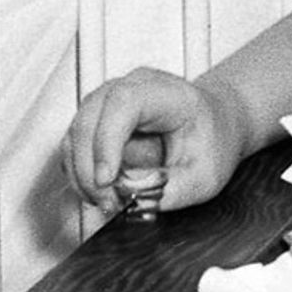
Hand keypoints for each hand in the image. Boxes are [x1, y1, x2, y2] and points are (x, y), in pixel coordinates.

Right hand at [65, 66, 244, 214]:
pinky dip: (81, 175)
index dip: (107, 141)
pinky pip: (75, 148)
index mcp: (165, 92)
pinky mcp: (98, 123)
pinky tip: (101, 194)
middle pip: (90, 118)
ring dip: (82, 175)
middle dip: (90, 168)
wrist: (216, 124)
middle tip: (109, 203)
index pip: (124, 102)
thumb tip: (136, 199)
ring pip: (76, 134)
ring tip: (108, 202)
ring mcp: (110, 103)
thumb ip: (174, 189)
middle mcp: (131, 89)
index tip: (107, 179)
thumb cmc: (213, 139)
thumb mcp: (207, 174)